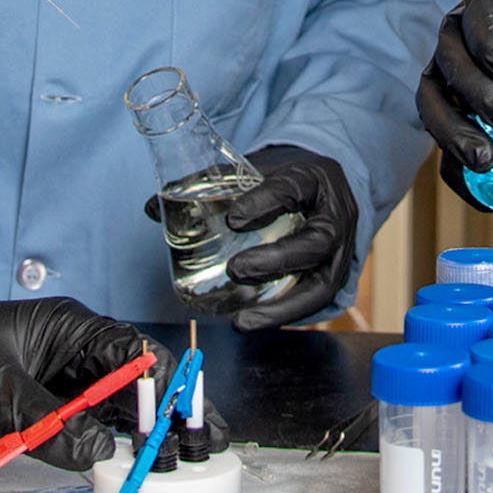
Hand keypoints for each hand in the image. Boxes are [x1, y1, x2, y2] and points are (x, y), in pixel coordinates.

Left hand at [0, 296, 169, 470]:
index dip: (166, 388)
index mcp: (64, 331)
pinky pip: (77, 440)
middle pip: (133, 387)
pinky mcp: (30, 425)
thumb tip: (99, 452)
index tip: (184, 423)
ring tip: (176, 468)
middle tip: (202, 448)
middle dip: (168, 416)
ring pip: (110, 417)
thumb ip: (48, 422)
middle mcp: (65, 360)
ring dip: (140, 441)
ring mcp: (49, 394)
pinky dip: (103, 457)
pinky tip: (124, 475)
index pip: (133, 356)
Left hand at [217, 145, 360, 331]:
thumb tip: (151, 208)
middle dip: (276, 260)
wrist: (327, 190)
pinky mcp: (334, 277)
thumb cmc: (287, 181)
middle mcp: (335, 217)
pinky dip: (284, 316)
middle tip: (236, 269)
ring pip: (322, 285)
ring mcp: (341, 251)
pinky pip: (315, 303)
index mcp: (314, 179)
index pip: (293, 188)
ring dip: (281, 307)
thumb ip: (210, 184)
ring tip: (243, 321)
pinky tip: (253, 323)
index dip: (265, 202)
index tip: (232, 218)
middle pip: (316, 242)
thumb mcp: (259, 170)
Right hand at [416, 0, 492, 181]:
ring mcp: (454, 84)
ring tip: (486, 161)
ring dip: (453, 134)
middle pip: (452, 66)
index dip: (491, 46)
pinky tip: (483, 192)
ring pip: (434, 106)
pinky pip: (446, 146)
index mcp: (490, 9)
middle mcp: (461, 43)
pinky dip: (456, 170)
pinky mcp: (460, 122)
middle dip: (476, 95)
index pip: (478, 21)